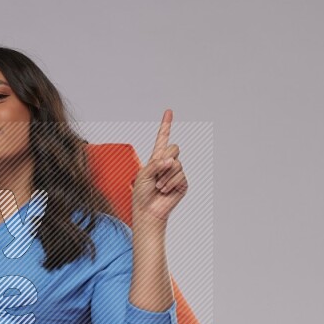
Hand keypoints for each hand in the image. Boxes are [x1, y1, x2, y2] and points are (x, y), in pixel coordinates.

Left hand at [131, 109, 187, 224]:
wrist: (148, 211)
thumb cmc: (141, 194)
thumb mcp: (143, 175)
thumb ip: (155, 164)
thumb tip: (170, 161)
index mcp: (156, 158)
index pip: (162, 139)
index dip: (166, 125)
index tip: (168, 112)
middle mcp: (167, 163)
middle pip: (173, 148)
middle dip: (164, 159)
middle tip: (157, 172)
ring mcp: (175, 173)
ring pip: (176, 163)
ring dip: (164, 176)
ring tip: (158, 186)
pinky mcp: (182, 183)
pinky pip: (180, 176)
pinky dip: (170, 183)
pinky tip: (164, 190)